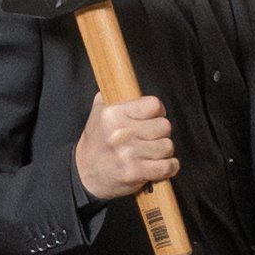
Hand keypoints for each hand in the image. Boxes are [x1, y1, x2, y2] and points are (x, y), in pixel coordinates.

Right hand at [72, 83, 182, 208]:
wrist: (85, 174)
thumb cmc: (97, 142)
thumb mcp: (98, 112)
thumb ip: (114, 95)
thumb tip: (128, 80)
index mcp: (113, 114)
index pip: (154, 105)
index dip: (157, 112)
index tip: (153, 118)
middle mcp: (121, 133)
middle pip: (164, 126)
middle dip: (160, 133)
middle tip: (150, 137)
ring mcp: (129, 154)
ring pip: (167, 146)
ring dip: (163, 151)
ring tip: (151, 152)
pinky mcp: (135, 173)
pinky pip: (167, 166)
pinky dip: (169, 167)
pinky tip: (159, 165)